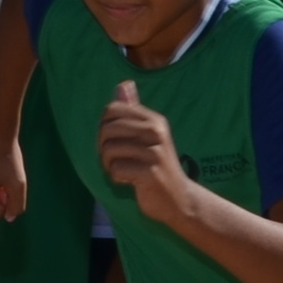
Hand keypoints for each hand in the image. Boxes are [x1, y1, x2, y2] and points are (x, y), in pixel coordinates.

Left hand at [100, 81, 183, 214]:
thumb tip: (123, 84)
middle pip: (107, 128)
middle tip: (114, 159)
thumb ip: (133, 111)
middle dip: (103, 147)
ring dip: (109, 165)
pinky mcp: (150, 173)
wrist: (179, 198)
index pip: (113, 109)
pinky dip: (117, 177)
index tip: (114, 141)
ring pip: (109, 150)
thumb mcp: (149, 135)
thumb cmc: (157, 166)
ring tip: (122, 171)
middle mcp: (156, 132)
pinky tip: (129, 181)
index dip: (105, 126)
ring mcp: (154, 152)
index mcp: (154, 120)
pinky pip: (116, 169)